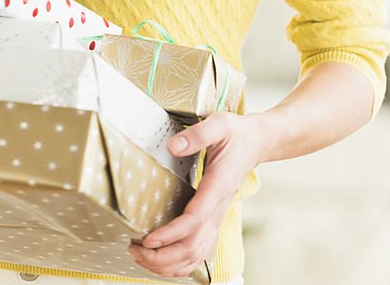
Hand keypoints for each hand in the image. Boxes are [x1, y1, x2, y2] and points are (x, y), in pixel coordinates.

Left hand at [128, 111, 263, 277]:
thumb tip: (172, 147)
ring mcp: (217, 217)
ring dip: (168, 263)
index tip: (148, 239)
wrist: (255, 143)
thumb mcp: (219, 124)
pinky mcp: (213, 219)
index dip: (171, 233)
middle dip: (162, 255)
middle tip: (134, 249)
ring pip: (195, 254)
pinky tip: (162, 261)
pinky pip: (198, 251)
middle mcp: (219, 208)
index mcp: (218, 186)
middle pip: (193, 246)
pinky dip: (180, 263)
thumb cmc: (236, 134)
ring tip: (141, 257)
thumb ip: (197, 135)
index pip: (195, 219)